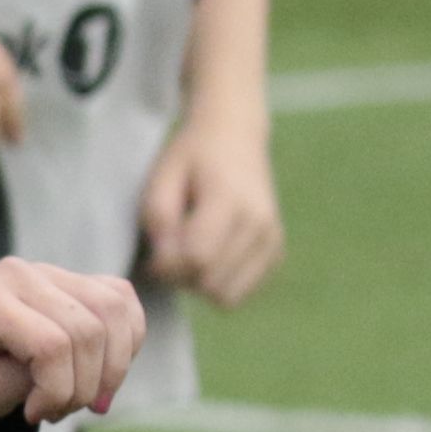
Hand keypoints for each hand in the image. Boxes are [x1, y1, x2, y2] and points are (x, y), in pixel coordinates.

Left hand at [0, 256, 145, 429]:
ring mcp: (49, 272)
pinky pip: (122, 301)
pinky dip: (126, 341)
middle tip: (56, 413)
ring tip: (82, 398)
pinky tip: (102, 371)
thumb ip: (27, 382)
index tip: (33, 416)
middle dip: (85, 386)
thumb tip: (82, 375)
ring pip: (116, 310)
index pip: (52, 344)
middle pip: (90, 329)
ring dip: (112, 367)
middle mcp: (21, 275)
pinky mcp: (72, 280)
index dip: (57, 391)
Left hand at [136, 105, 285, 310]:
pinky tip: (210, 256)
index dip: (167, 266)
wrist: (236, 134)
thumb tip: (164, 261)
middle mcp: (260, 223)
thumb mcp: (163, 176)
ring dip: (200, 284)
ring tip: (190, 253)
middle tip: (169, 252)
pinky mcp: (276, 253)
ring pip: (227, 297)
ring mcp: (272, 240)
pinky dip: (219, 283)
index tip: (155, 251)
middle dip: (181, 277)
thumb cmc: (191, 157)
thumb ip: (158, 218)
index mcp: (231, 200)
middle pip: (211, 284)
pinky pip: (241, 293)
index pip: (198, 260)